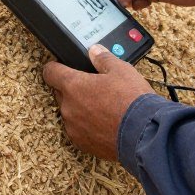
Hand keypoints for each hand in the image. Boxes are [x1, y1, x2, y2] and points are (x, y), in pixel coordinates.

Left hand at [43, 45, 154, 159]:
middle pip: (60, 92)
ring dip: (80, 108)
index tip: (60, 66)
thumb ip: (103, 58)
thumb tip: (94, 51)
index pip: (50, 72)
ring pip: (70, 112)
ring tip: (102, 106)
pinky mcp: (82, 144)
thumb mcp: (121, 70)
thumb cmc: (132, 101)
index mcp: (73, 86)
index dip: (55, 66)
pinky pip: (78, 130)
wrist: (144, 134)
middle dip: (72, 88)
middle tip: (92, 86)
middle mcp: (68, 107)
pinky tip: (103, 122)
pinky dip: (87, 125)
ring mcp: (74, 128)